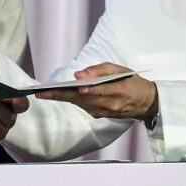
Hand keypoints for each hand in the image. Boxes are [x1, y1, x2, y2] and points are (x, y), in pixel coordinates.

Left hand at [35, 63, 157, 120]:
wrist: (145, 102)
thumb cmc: (129, 81)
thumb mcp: (118, 69)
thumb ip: (98, 71)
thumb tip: (78, 76)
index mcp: (117, 90)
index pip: (97, 90)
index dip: (84, 90)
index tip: (70, 87)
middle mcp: (108, 105)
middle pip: (81, 99)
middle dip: (60, 95)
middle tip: (40, 93)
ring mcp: (103, 112)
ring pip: (79, 103)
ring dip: (62, 98)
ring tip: (44, 92)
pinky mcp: (99, 115)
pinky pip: (82, 106)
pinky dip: (71, 99)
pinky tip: (59, 94)